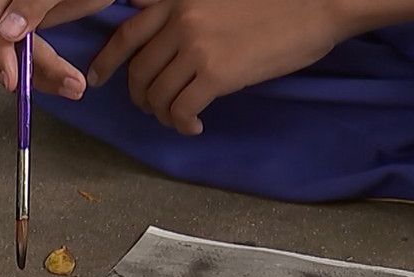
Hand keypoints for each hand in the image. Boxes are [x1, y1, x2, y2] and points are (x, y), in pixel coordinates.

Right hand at [0, 0, 114, 97]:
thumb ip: (34, 2)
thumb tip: (6, 31)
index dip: (0, 51)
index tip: (14, 78)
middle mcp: (10, 1)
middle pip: (0, 44)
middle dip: (30, 71)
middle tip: (66, 85)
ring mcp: (22, 14)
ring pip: (15, 54)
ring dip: (41, 76)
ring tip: (74, 86)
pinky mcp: (36, 25)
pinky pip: (31, 53)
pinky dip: (47, 70)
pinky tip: (66, 78)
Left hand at [88, 0, 340, 134]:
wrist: (316, 5)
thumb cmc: (272, 2)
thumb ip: (181, 10)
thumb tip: (148, 21)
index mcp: (176, 0)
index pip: (126, 34)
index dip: (106, 61)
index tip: (97, 79)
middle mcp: (179, 21)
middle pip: (138, 72)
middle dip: (139, 97)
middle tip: (150, 108)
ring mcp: (195, 47)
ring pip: (156, 95)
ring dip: (162, 114)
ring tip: (179, 118)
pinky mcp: (216, 74)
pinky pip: (180, 110)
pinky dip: (182, 124)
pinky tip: (195, 126)